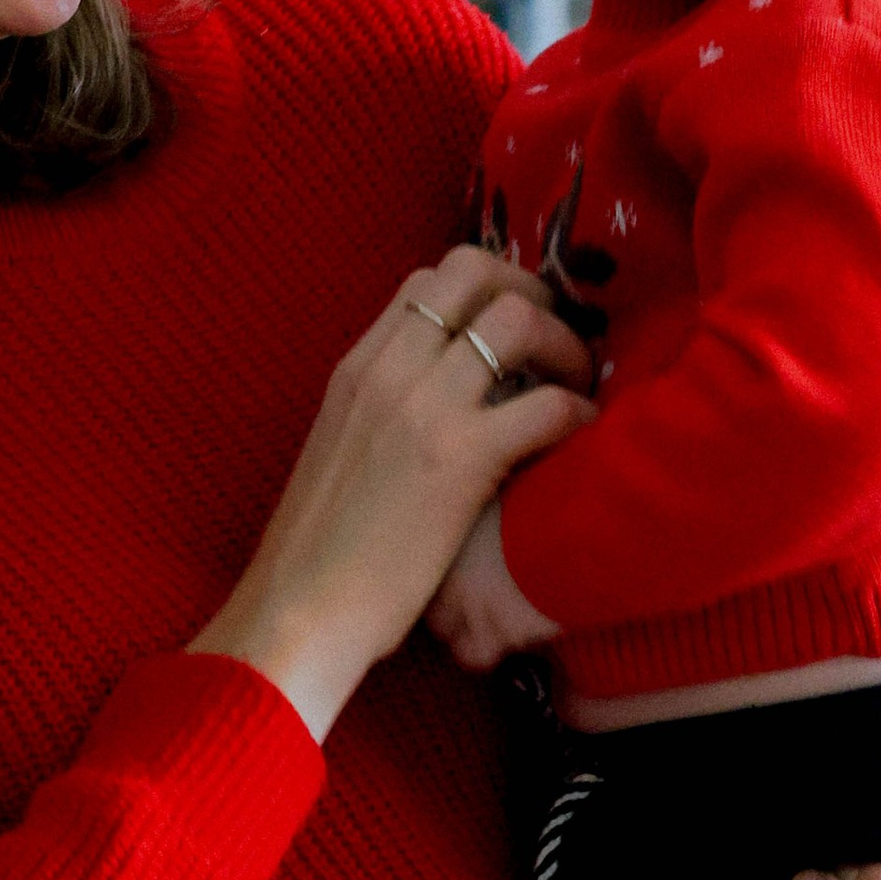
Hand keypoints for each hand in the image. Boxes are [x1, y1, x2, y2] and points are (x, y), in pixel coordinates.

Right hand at [188, 247, 590, 745]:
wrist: (299, 608)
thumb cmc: (318, 551)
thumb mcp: (340, 450)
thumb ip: (382, 411)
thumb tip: (435, 405)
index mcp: (356, 367)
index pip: (427, 280)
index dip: (485, 287)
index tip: (513, 323)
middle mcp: (389, 369)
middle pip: (474, 272)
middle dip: (532, 290)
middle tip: (556, 336)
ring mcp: (425, 407)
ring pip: (517, 319)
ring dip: (564, 344)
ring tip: (575, 384)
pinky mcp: (463, 458)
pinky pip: (546, 404)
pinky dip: (577, 410)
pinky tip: (581, 435)